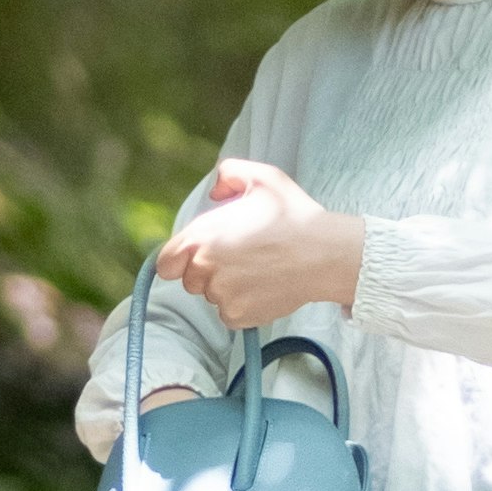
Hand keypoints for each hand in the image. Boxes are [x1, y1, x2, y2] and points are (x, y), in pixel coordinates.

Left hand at [155, 157, 367, 329]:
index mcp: (202, 237)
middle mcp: (206, 269)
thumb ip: (229, 174)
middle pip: (190, 281)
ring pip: (213, 297)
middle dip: (208, 272)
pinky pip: (231, 314)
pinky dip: (243, 305)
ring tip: (258, 271)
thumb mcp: (262, 177)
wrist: (325, 254)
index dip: (179, 259)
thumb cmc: (294, 215)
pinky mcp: (239, 316)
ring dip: (227, 288)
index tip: (200, 255)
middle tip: (239, 259)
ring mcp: (222, 296)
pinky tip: (265, 287)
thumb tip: (215, 192)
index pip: (166, 262)